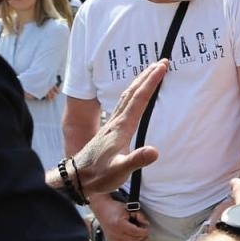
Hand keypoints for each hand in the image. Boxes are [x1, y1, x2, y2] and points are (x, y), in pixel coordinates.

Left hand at [71, 61, 166, 193]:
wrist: (77, 178)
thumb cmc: (98, 175)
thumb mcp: (119, 171)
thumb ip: (136, 160)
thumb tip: (155, 151)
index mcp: (121, 127)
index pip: (139, 100)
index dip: (151, 83)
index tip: (162, 67)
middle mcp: (116, 122)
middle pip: (132, 93)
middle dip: (147, 76)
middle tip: (161, 62)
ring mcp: (112, 125)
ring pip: (127, 97)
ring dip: (140, 82)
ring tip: (150, 72)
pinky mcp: (110, 130)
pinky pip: (124, 105)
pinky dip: (133, 94)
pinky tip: (135, 96)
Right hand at [89, 190, 149, 240]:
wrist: (102, 209)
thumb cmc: (115, 208)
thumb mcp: (129, 209)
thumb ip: (140, 216)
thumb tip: (147, 224)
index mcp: (119, 224)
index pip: (135, 232)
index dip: (144, 232)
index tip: (148, 230)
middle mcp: (114, 232)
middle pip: (133, 239)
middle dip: (142, 238)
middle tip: (147, 235)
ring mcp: (111, 237)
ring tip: (144, 239)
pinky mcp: (110, 240)